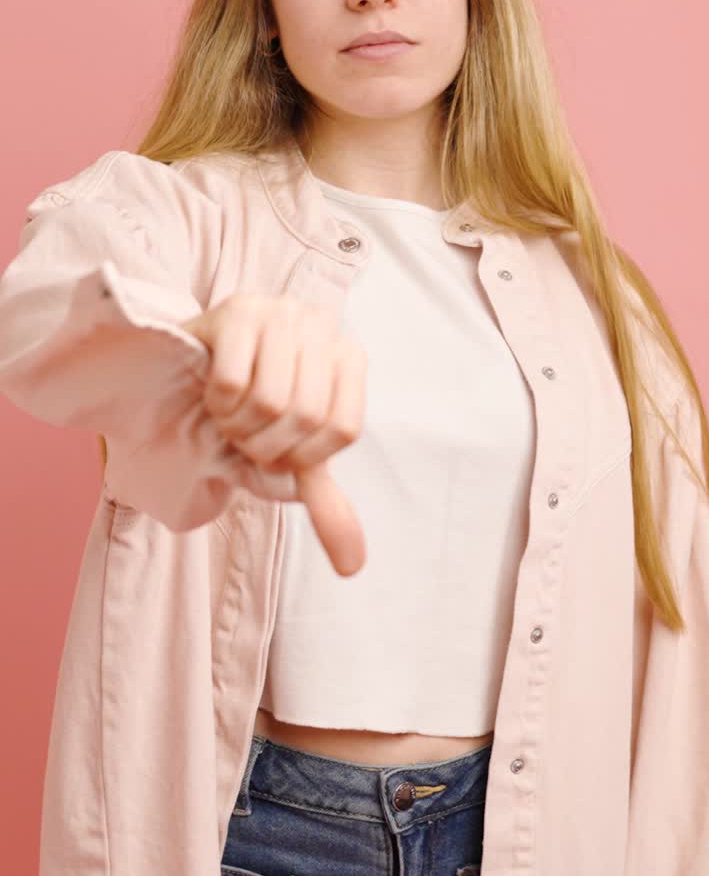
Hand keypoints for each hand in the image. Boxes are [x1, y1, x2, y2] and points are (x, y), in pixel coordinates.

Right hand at [181, 294, 366, 576]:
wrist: (189, 375)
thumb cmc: (249, 415)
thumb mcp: (288, 458)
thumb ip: (323, 503)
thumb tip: (353, 566)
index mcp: (349, 356)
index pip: (342, 429)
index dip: (301, 457)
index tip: (276, 450)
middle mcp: (323, 324)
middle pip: (306, 415)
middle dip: (264, 445)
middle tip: (244, 436)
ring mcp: (281, 311)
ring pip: (268, 400)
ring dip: (237, 427)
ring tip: (229, 417)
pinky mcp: (237, 309)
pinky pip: (231, 382)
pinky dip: (215, 404)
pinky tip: (212, 392)